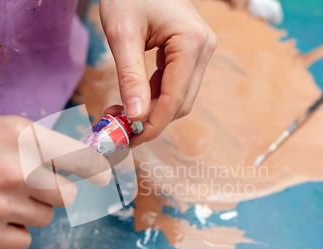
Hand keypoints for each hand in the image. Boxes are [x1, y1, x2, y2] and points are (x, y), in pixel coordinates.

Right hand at [0, 112, 109, 248]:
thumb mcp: (3, 127)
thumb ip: (42, 145)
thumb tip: (80, 164)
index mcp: (25, 137)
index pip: (82, 160)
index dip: (97, 171)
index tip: (103, 178)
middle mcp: (18, 170)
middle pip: (67, 196)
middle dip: (52, 191)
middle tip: (28, 184)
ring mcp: (1, 205)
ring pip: (45, 218)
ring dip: (30, 209)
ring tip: (0, 195)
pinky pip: (24, 240)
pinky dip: (13, 230)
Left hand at [100, 0, 216, 145]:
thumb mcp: (122, 35)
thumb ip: (130, 78)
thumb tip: (135, 118)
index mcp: (192, 43)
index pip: (175, 99)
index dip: (151, 124)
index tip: (127, 138)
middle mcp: (203, 49)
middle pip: (181, 103)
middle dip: (151, 121)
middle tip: (119, 129)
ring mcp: (200, 51)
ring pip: (179, 98)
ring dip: (152, 112)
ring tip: (120, 114)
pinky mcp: (190, 53)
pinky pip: (175, 85)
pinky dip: (154, 98)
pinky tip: (133, 99)